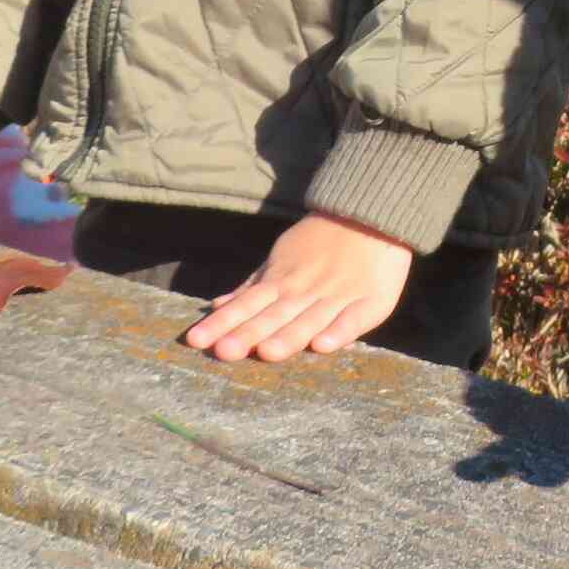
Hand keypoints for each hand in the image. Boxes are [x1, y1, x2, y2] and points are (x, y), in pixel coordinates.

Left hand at [182, 213, 413, 363]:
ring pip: (309, 320)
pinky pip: (353, 319)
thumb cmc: (321, 242)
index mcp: (281, 280)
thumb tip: (215, 305)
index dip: (221, 322)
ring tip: (267, 353)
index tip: (196, 341)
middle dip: (248, 334)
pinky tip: (323, 346)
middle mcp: (305, 290)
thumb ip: (252, 285)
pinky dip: (339, 332)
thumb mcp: (281, 257)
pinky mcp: (370, 302)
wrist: (372, 215)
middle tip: (223, 352)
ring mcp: (338, 296)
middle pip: (272, 315)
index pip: (246, 304)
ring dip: (288, 336)